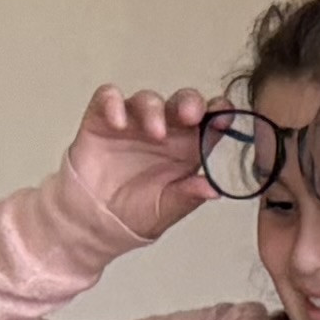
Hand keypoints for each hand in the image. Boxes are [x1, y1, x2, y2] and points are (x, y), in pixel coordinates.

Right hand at [61, 85, 229, 245]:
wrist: (95, 222)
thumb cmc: (136, 214)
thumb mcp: (165, 210)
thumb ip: (187, 197)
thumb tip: (215, 190)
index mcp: (187, 150)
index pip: (208, 124)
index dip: (219, 114)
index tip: (225, 115)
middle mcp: (165, 131)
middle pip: (181, 103)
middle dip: (189, 102)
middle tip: (190, 115)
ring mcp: (133, 122)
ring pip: (147, 100)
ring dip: (154, 110)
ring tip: (155, 133)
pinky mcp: (102, 118)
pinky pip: (108, 98)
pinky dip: (113, 103)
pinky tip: (118, 123)